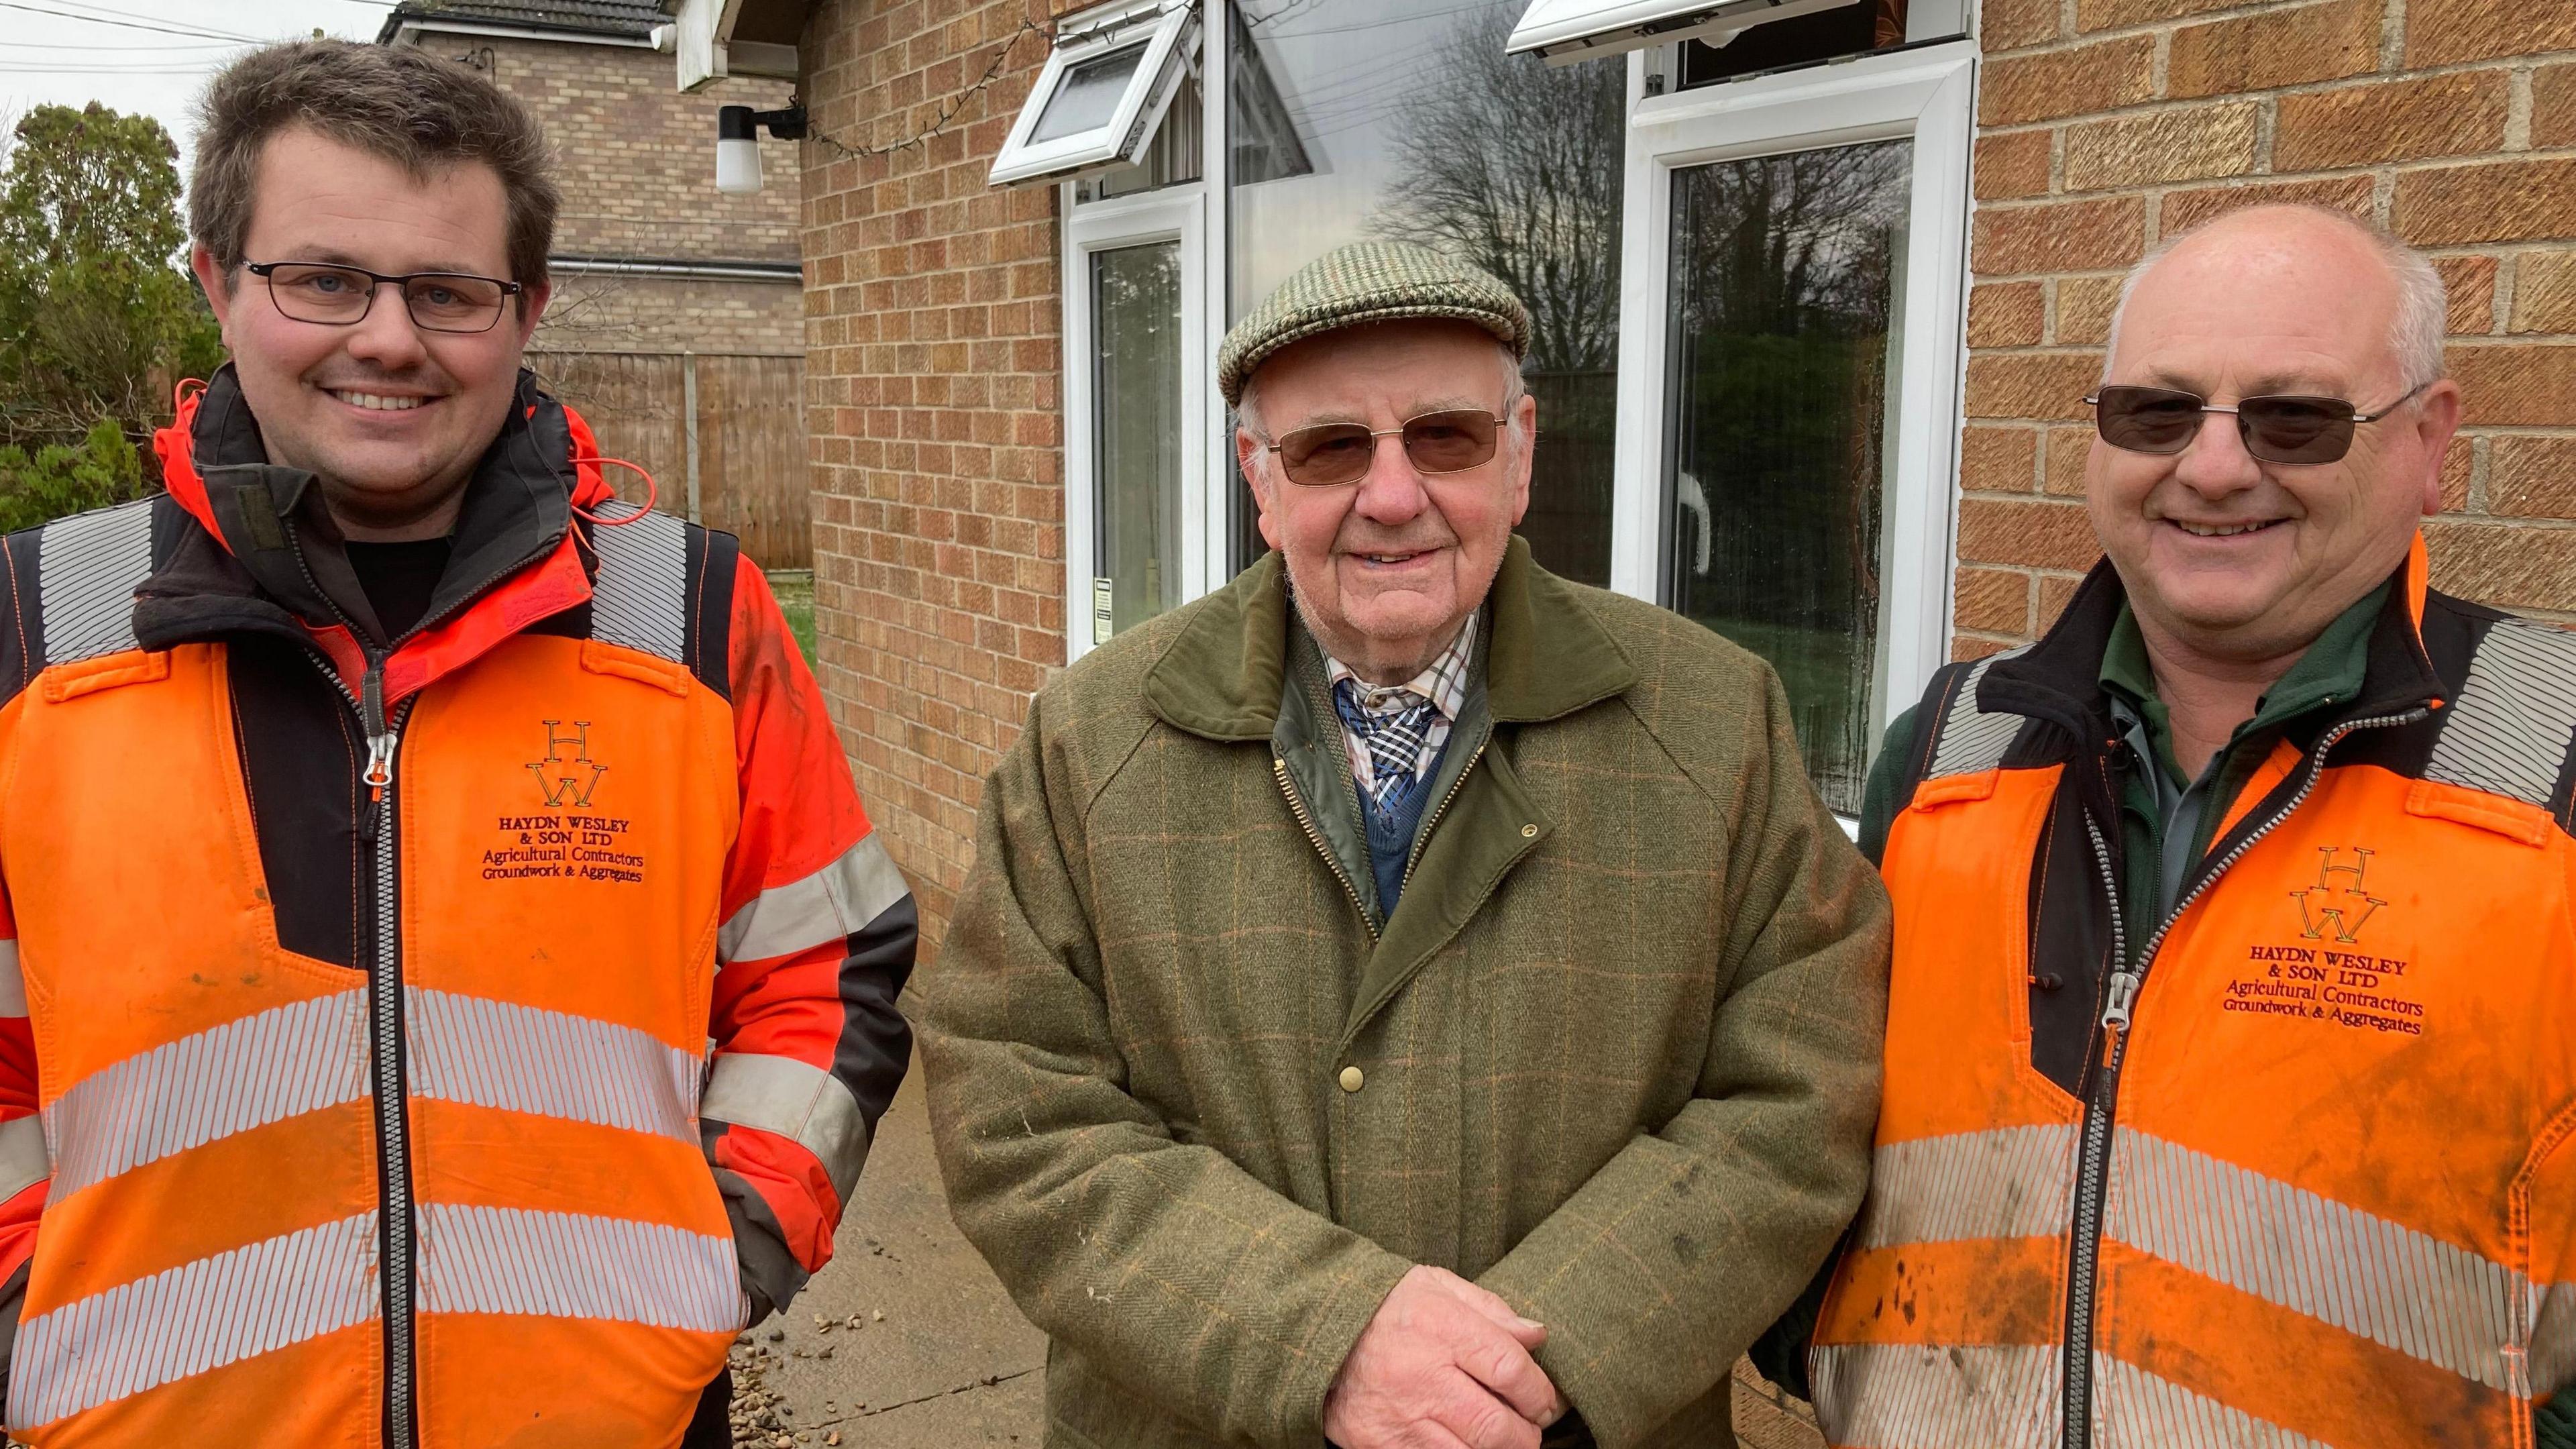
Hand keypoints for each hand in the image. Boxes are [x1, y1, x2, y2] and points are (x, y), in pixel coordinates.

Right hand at [1323, 1266, 1567, 1448]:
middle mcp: (1421, 1374)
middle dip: (1527, 1434)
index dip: (1540, 1393)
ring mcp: (1400, 1416)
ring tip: (1501, 1440)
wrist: (1317, 1331)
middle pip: (1496, 1424)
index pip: (1510, 1370)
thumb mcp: (1437, 1287)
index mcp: (1440, 1326)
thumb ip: (1491, 1310)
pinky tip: (1464, 1444)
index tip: (1545, 1400)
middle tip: (1529, 1428)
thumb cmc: (1387, 1308)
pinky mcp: (1381, 1444)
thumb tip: (1538, 1336)